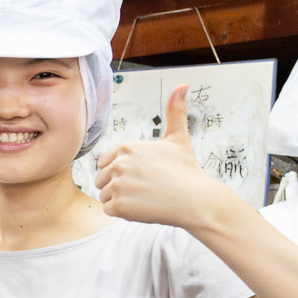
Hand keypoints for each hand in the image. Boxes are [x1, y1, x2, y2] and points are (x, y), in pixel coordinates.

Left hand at [93, 85, 233, 231]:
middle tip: (144, 188)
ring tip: (144, 197)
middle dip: (118, 185)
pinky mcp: (119, 206)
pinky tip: (142, 207)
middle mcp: (119, 163)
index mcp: (127, 147)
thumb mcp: (178, 138)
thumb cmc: (186, 170)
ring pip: (104, 195)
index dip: (121, 171)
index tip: (142, 175)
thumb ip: (175, 111)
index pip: (105, 162)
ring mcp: (117, 185)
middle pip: (102, 179)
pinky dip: (122, 212)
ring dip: (120, 200)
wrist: (196, 200)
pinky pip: (108, 210)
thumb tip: (182, 85)